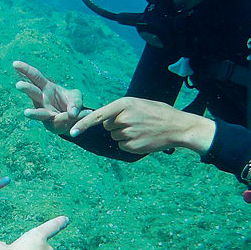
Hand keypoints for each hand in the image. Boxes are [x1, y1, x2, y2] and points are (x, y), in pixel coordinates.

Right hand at [13, 60, 86, 133]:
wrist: (75, 118)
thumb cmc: (72, 104)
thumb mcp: (76, 97)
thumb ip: (76, 102)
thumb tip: (73, 112)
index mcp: (47, 87)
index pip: (34, 76)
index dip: (25, 69)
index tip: (14, 64)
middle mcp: (42, 100)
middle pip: (32, 92)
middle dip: (26, 88)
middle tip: (19, 85)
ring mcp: (45, 112)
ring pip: (39, 113)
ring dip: (33, 113)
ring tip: (27, 113)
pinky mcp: (51, 124)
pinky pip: (55, 123)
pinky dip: (61, 121)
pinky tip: (58, 122)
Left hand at [69, 97, 215, 154]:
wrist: (178, 127)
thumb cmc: (158, 112)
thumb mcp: (138, 103)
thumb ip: (120, 109)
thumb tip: (103, 119)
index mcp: (124, 104)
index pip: (98, 115)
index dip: (83, 124)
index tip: (72, 132)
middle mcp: (123, 118)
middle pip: (107, 126)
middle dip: (116, 125)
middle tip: (135, 122)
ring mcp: (128, 133)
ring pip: (114, 136)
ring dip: (124, 134)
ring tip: (141, 129)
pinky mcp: (133, 146)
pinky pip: (122, 145)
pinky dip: (129, 144)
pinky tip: (143, 138)